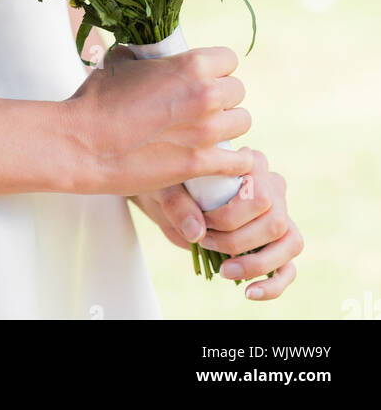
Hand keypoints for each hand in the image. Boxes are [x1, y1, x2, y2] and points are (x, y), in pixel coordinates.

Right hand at [61, 42, 253, 197]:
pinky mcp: (201, 163)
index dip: (216, 69)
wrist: (83, 141)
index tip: (204, 79)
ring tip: (210, 132)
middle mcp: (206, 94)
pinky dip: (236, 162)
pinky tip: (225, 160)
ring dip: (228, 126)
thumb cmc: (97, 99)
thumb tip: (146, 53)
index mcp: (190, 64)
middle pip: (238, 91)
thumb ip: (145, 56)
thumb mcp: (121, 61)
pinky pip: (240, 161)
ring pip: (243, 122)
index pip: (229, 59)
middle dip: (223, 98)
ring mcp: (206, 130)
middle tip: (203, 108)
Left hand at [129, 148, 302, 299]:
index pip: (261, 193)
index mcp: (251, 162)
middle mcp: (272, 186)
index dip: (231, 217)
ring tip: (223, 271)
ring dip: (255, 263)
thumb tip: (196, 232)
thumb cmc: (172, 185)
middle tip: (205, 241)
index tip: (203, 222)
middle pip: (275, 220)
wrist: (170, 200)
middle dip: (237, 240)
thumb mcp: (165, 187)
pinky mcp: (276, 245)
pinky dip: (272, 286)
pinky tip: (249, 293)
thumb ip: (177, 203)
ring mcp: (279, 216)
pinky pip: (289, 268)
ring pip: (289, 243)